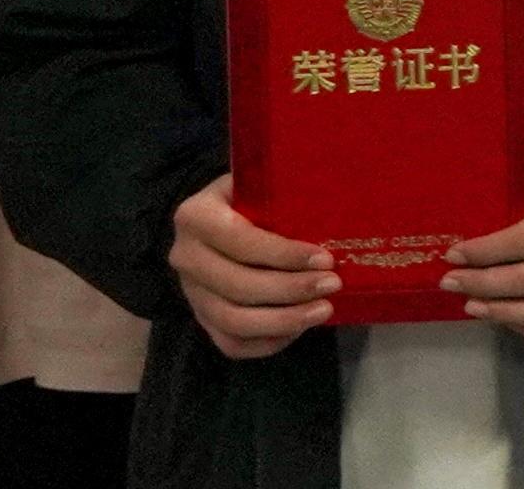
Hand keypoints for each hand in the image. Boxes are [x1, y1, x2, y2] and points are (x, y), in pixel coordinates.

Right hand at [168, 175, 334, 361]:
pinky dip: (267, 342)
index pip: (240, 241)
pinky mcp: (201, 318)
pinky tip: (299, 329)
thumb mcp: (259, 181)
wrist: (218, 218)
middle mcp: (185, 256)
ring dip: (283, 321)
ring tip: (323, 310)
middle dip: (290, 289)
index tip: (325, 259)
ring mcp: (190, 292)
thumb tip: (338, 200)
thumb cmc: (250, 195)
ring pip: (233, 320)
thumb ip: (283, 190)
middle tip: (333, 285)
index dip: (284, 254)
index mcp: (196, 216)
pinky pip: (230, 343)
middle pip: (237, 286)